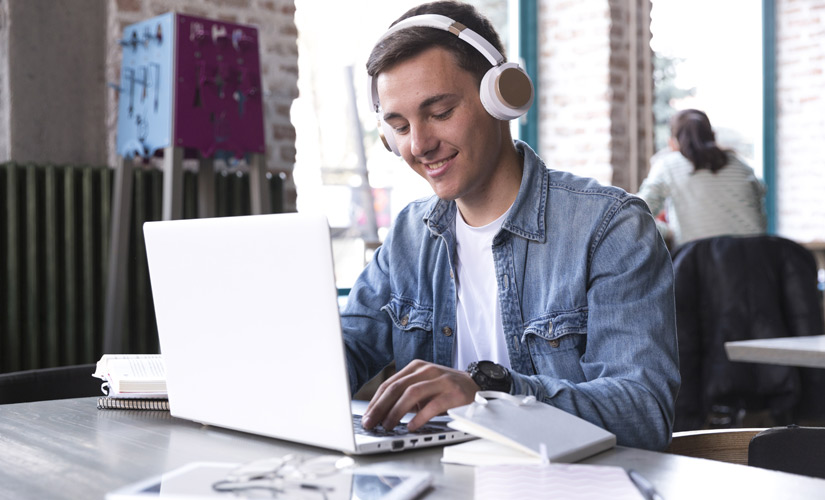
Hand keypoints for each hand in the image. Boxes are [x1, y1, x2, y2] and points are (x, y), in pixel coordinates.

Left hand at [361, 359, 478, 431]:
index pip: (390, 383)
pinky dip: (420, 417)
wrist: (478, 385)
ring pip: (412, 393)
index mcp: (416, 368)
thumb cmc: (446, 390)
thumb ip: (406, 395)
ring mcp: (441, 380)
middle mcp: (427, 371)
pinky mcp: (454, 393)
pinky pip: (433, 405)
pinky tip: (412, 427)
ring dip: (396, 411)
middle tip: (371, 423)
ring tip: (388, 426)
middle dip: (381, 407)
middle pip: (397, 387)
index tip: (367, 416)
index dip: (376, 401)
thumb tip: (381, 414)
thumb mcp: (424, 387)